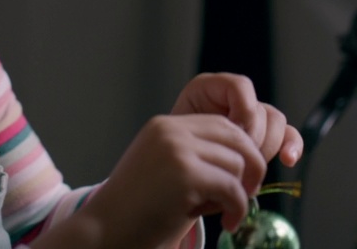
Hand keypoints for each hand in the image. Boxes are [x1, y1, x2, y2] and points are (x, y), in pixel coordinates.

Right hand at [82, 113, 267, 246]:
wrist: (105, 232)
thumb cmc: (137, 211)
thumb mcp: (167, 171)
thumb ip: (197, 157)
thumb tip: (247, 161)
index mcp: (165, 126)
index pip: (222, 124)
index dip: (241, 152)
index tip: (241, 181)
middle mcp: (170, 130)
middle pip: (236, 137)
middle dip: (251, 168)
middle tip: (244, 196)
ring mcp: (176, 150)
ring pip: (238, 163)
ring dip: (240, 193)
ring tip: (226, 213)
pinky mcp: (184, 175)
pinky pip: (232, 187)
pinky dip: (238, 208)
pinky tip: (228, 222)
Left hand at [171, 73, 303, 168]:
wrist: (176, 170)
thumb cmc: (174, 152)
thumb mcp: (180, 132)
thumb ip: (202, 126)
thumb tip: (236, 133)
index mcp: (208, 88)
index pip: (240, 86)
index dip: (243, 111)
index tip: (231, 133)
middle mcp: (233, 99)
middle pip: (261, 110)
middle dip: (252, 138)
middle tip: (237, 158)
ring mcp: (252, 117)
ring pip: (276, 123)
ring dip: (266, 148)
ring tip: (246, 168)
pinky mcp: (265, 136)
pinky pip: (288, 135)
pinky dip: (292, 146)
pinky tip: (288, 160)